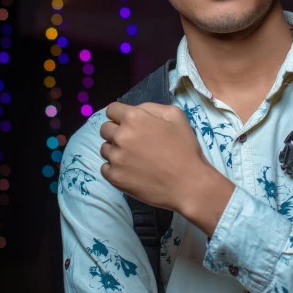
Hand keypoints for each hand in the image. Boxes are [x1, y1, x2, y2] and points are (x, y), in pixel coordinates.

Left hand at [99, 102, 234, 232]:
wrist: (188, 184)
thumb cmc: (185, 148)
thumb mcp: (176, 116)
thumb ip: (152, 108)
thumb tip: (137, 110)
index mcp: (134, 118)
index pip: (112, 110)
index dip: (120, 114)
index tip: (129, 123)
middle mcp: (120, 136)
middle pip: (105, 128)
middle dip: (116, 131)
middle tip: (133, 140)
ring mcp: (115, 158)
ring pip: (105, 148)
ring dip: (115, 150)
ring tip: (134, 157)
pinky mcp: (115, 178)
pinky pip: (105, 167)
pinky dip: (115, 167)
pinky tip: (130, 169)